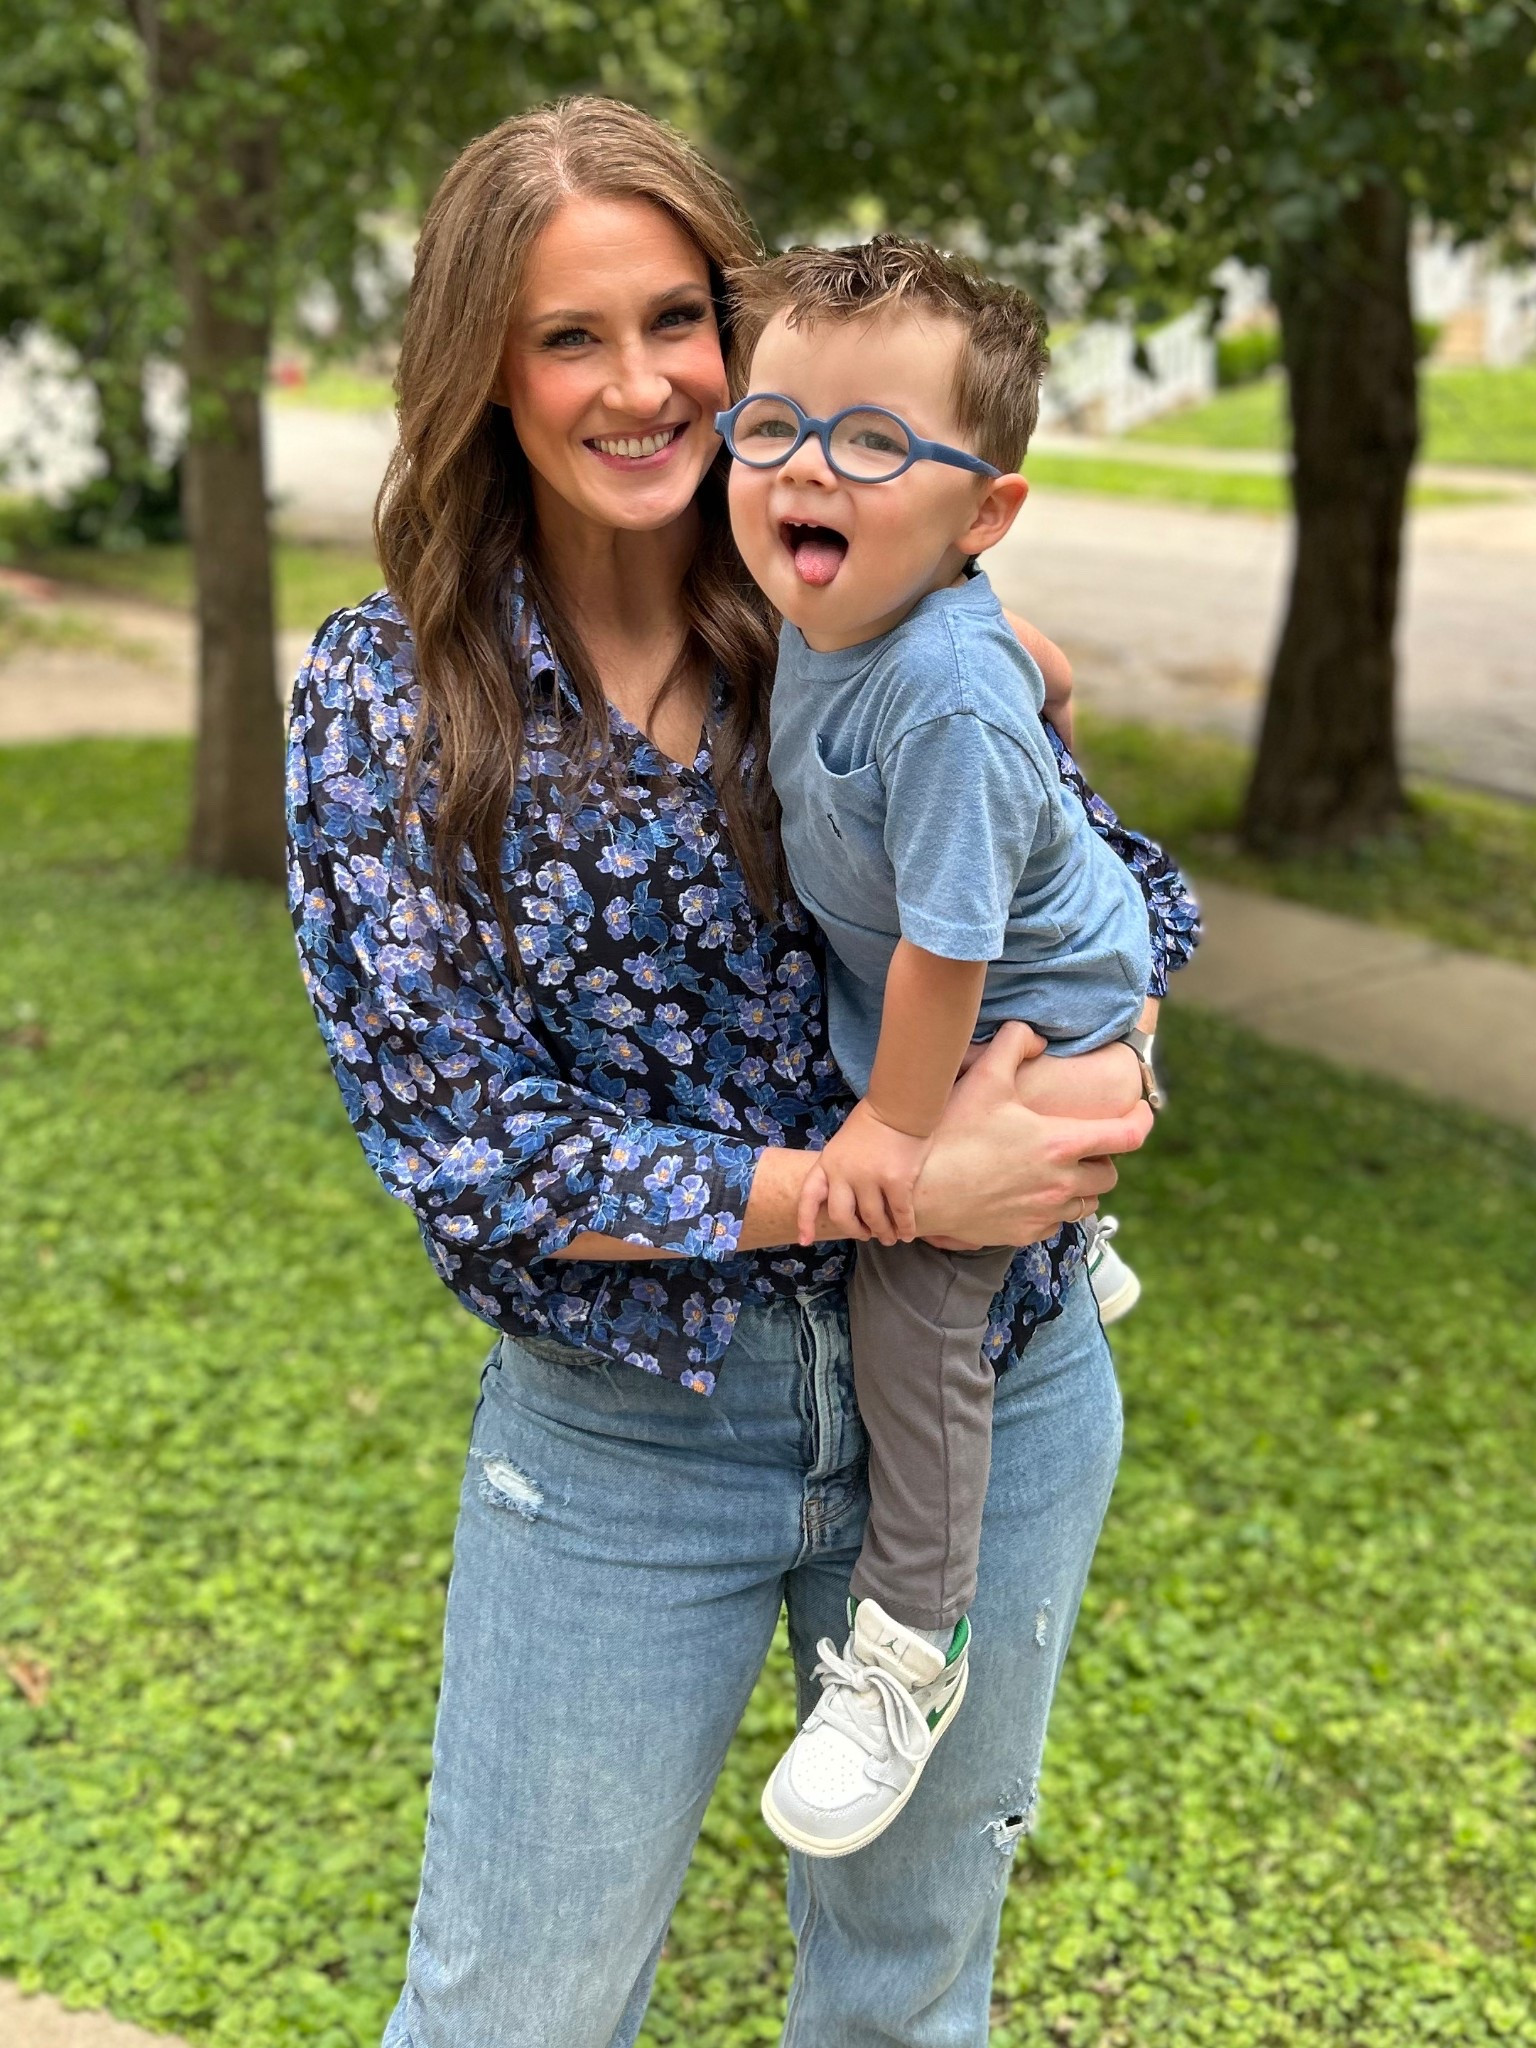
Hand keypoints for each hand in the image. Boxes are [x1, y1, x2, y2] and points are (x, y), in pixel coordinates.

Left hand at [798, 1098, 932, 1246]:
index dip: (805, 1220)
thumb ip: (840, 1169)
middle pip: (842, 1217)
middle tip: (866, 1235)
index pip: (809, 1196)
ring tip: (890, 1237)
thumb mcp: (842, 1144)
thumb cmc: (872, 1122)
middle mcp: (844, 1174)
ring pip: (874, 1220)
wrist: (899, 1106)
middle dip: (854, 1231)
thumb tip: (849, 1199)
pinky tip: (908, 1234)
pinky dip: (904, 1228)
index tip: (805, 1240)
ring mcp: (870, 1179)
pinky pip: (900, 1214)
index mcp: (828, 1163)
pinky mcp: (897, 1182)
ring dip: (882, 1232)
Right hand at [915, 1023, 1150, 1245]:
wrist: (916, 1191)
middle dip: (1104, 1158)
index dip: (1143, 1120)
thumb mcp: (983, 1078)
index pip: (1127, 1136)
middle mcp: (1061, 1183)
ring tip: (1060, 1170)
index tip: (1140, 1111)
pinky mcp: (1024, 1234)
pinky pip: (1057, 1224)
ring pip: (1087, 1203)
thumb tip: (1036, 1035)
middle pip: (1110, 1174)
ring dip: (1082, 1186)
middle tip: (1084, 1144)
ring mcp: (1044, 1212)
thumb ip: (1014, 1044)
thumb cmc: (949, 1134)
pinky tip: (1033, 1193)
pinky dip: (1055, 1209)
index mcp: (1061, 1143)